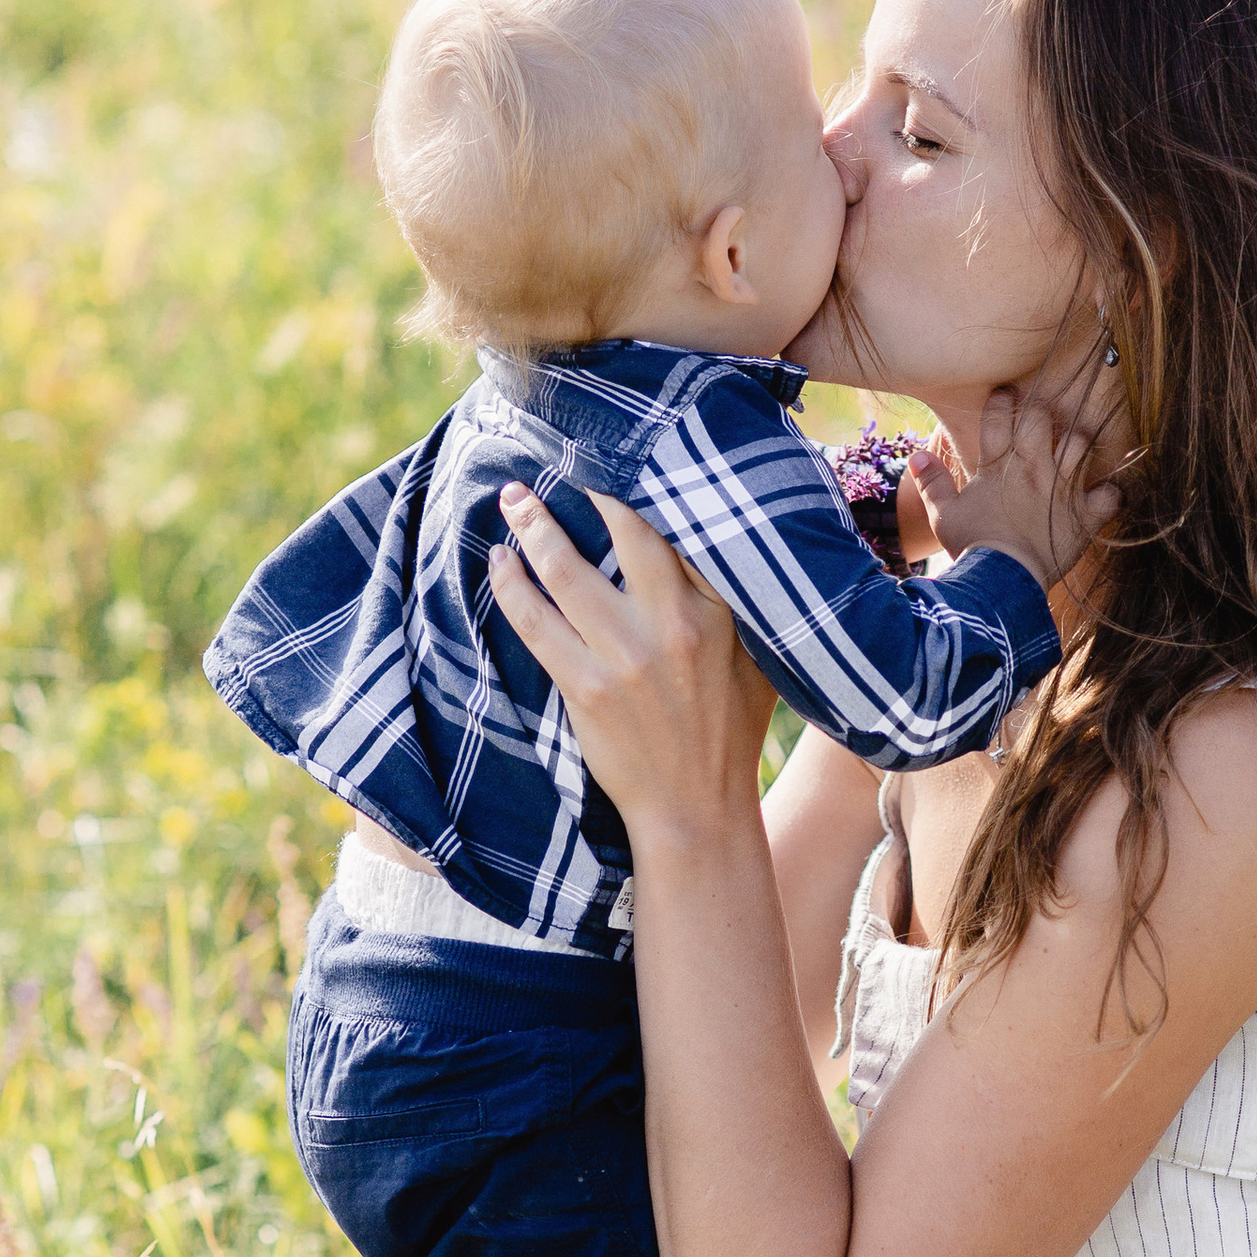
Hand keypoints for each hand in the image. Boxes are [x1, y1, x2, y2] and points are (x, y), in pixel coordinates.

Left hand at [487, 483, 776, 849]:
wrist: (696, 810)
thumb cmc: (726, 732)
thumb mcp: (757, 662)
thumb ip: (740, 603)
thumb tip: (724, 541)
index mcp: (723, 612)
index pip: (683, 526)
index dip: (650, 479)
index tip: (624, 446)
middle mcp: (677, 626)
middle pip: (626, 529)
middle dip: (587, 484)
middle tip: (558, 454)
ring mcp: (628, 657)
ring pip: (568, 570)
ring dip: (533, 526)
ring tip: (513, 499)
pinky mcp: (587, 688)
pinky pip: (535, 621)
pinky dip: (511, 585)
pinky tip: (499, 562)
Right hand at [914, 378, 1122, 589]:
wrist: (1002, 580)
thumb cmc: (972, 545)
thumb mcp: (943, 515)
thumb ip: (932, 483)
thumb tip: (917, 456)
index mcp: (998, 464)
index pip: (998, 415)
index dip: (1000, 402)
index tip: (1003, 399)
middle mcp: (1033, 467)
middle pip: (1041, 417)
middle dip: (1040, 414)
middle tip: (1037, 425)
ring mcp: (1062, 488)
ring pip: (1080, 443)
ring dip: (1077, 445)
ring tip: (1070, 454)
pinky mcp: (1084, 514)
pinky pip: (1109, 494)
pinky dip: (1108, 495)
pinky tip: (1100, 496)